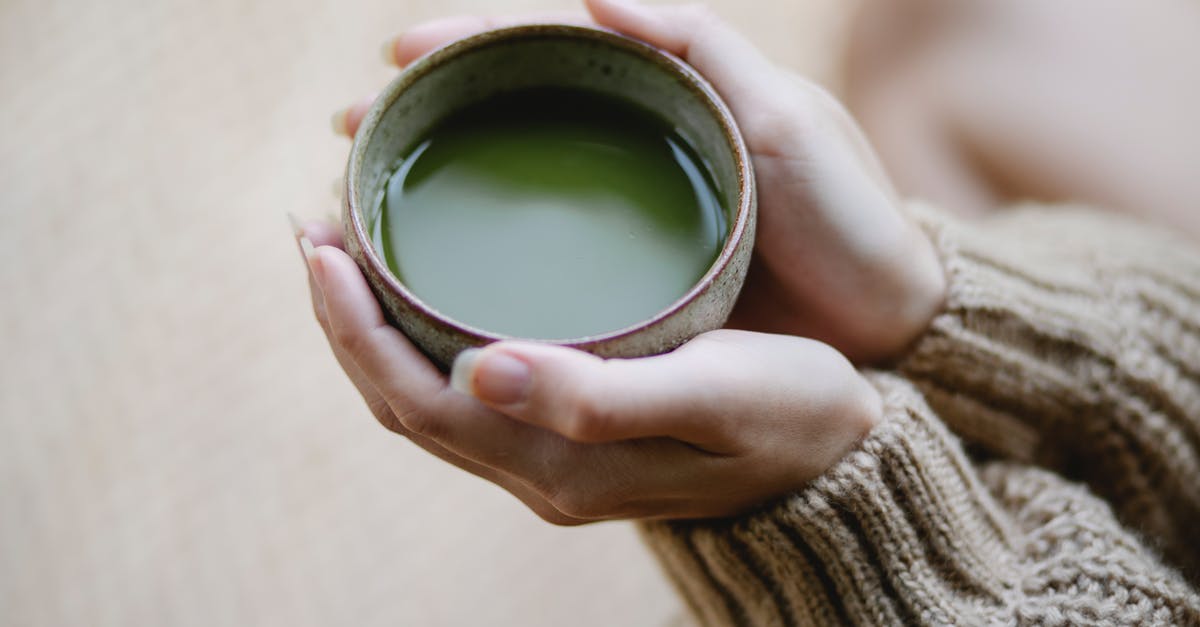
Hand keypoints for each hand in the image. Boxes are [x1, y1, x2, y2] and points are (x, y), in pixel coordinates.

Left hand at [296, 221, 880, 522]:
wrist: (840, 461)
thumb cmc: (790, 414)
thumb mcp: (713, 395)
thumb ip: (597, 395)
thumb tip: (476, 368)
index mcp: (558, 463)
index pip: (414, 399)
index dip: (352, 326)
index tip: (318, 241)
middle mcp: (538, 471)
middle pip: (401, 398)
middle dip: (343, 317)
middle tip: (315, 223)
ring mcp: (550, 461)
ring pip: (426, 397)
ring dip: (375, 326)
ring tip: (348, 247)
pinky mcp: (569, 440)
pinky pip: (463, 392)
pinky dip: (422, 338)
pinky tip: (425, 290)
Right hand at [336, 0, 945, 363]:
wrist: (888, 328)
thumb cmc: (848, 222)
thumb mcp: (784, 120)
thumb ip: (700, 47)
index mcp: (655, 99)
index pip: (536, 55)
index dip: (460, 51)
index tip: (389, 62)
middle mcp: (627, 157)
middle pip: (503, 123)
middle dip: (421, 123)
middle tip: (345, 142)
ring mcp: (622, 227)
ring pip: (509, 197)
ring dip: (433, 194)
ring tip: (358, 208)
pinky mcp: (626, 295)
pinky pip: (537, 269)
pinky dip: (478, 268)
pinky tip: (431, 284)